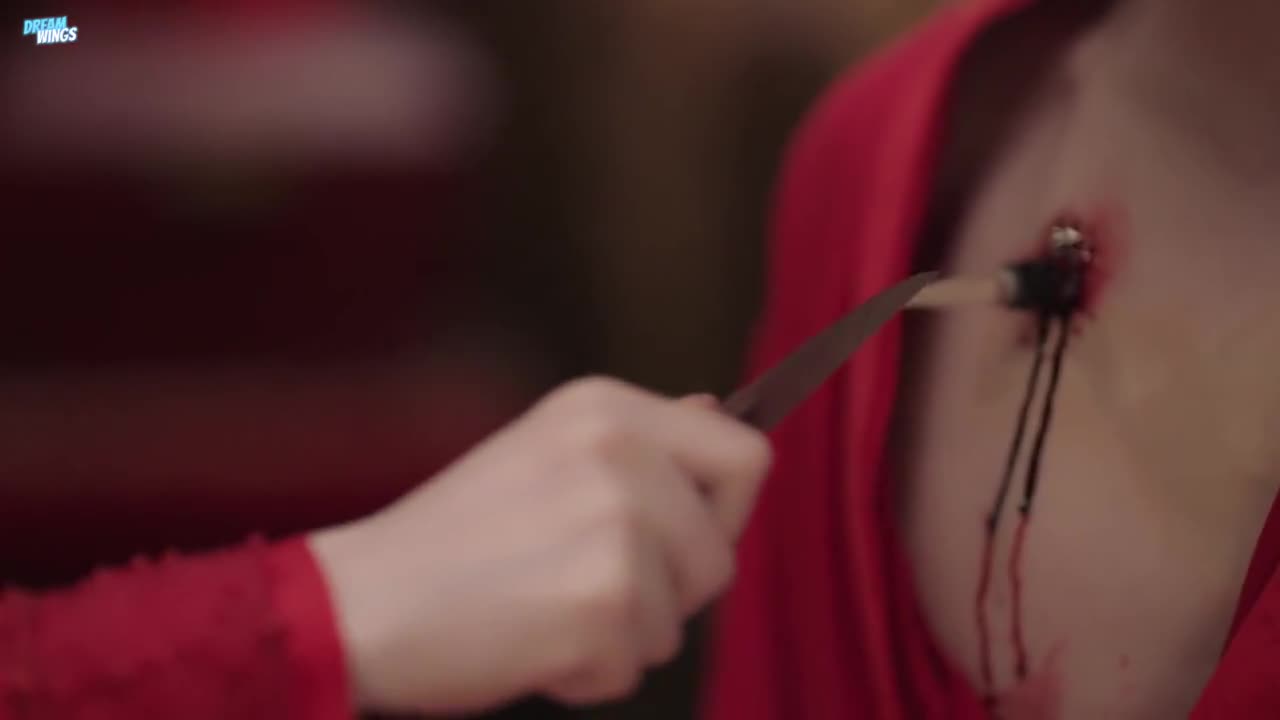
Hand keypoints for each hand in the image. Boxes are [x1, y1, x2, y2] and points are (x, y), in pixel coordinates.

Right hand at [308, 377, 771, 714]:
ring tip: (542, 608)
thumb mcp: (547, 454)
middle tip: (580, 586)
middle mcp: (620, 452)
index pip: (746, 456)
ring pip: (681, 619)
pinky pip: (635, 667)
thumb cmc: (451, 542)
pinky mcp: (602, 600)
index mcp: (607, 408)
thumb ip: (640, 441)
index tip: (673, 541)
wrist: (361, 602)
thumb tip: (719, 411)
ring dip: (620, 636)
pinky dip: (586, 675)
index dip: (723, 514)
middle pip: (721, 554)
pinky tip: (527, 641)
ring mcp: (615, 525)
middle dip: (666, 595)